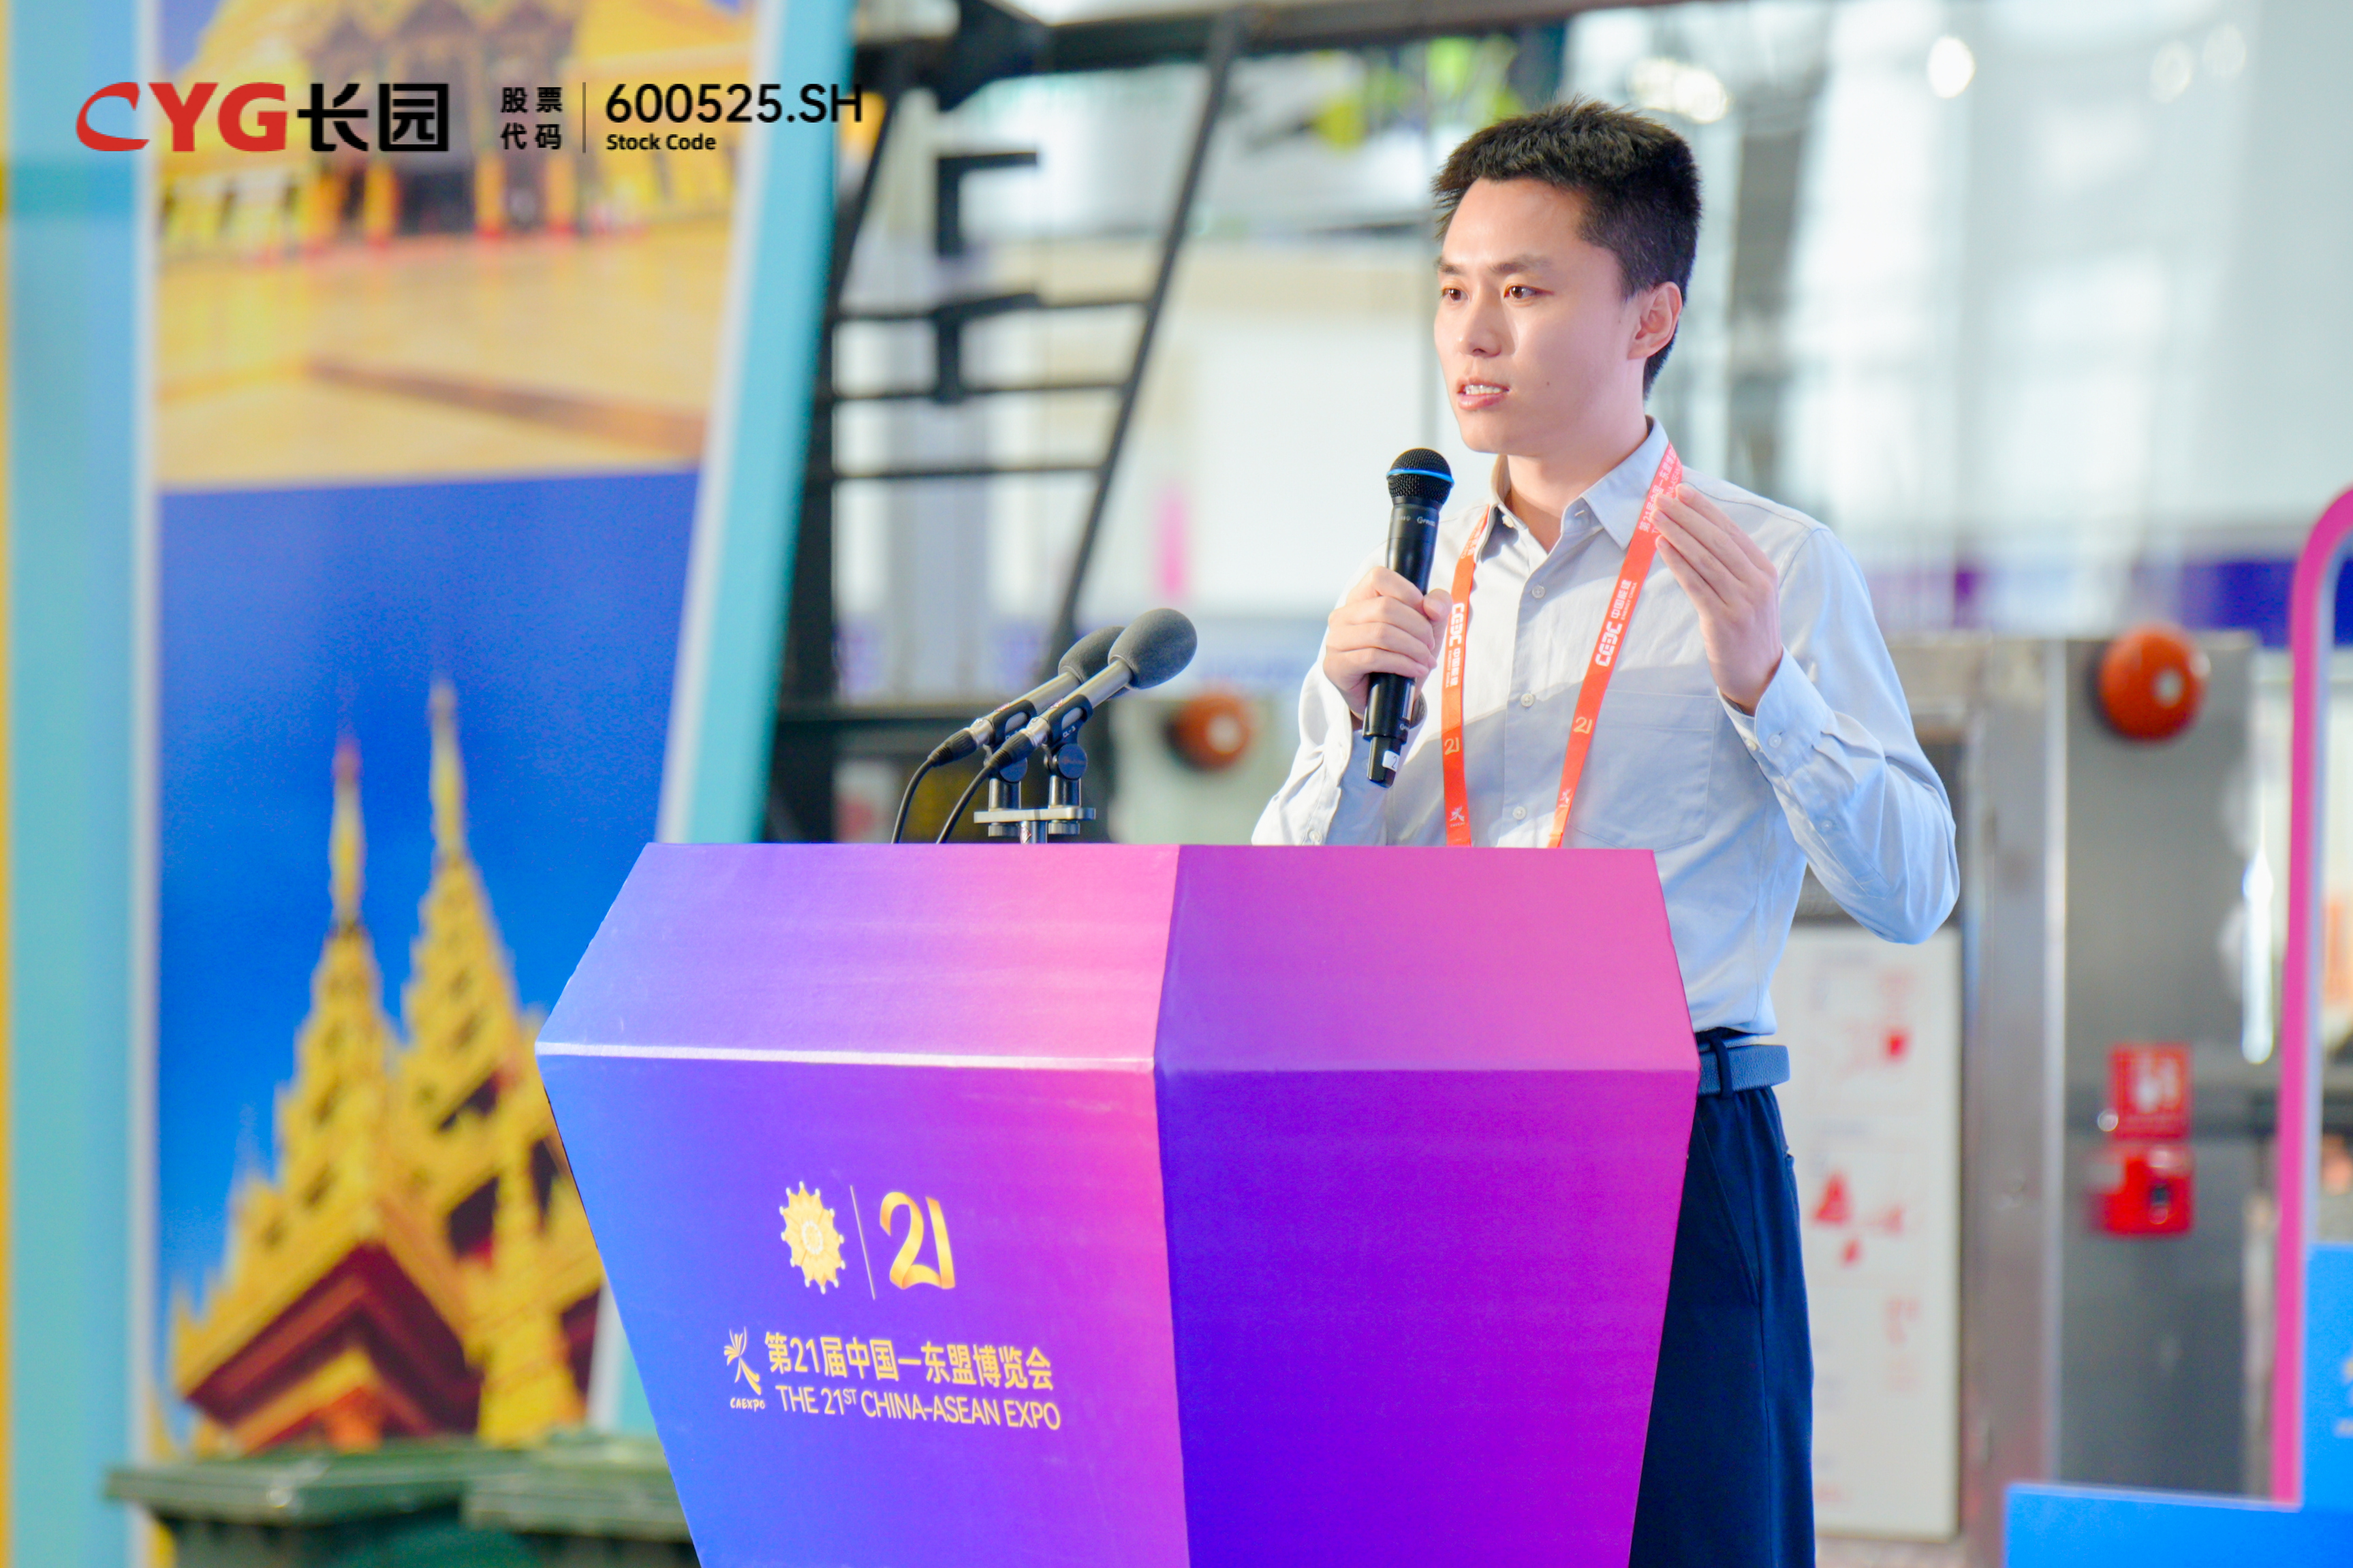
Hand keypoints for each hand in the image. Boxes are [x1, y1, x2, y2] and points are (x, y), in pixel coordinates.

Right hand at [1322, 566, 1451, 718]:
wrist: (1388, 698)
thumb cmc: (1404, 654)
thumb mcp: (1429, 626)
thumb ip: (1438, 606)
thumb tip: (1432, 606)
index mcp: (1361, 597)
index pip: (1379, 577)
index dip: (1408, 592)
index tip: (1427, 614)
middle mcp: (1343, 615)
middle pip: (1385, 608)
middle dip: (1417, 627)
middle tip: (1430, 645)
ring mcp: (1335, 640)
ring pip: (1380, 633)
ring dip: (1412, 648)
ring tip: (1426, 660)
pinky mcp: (1335, 665)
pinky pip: (1372, 657)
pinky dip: (1402, 664)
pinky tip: (1416, 671)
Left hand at [1654, 483, 1782, 711]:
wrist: (1759, 675)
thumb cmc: (1746, 631)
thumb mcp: (1749, 594)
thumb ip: (1732, 567)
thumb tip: (1697, 533)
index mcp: (1764, 571)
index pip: (1731, 531)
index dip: (1705, 509)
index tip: (1682, 491)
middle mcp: (1757, 582)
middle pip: (1716, 540)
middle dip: (1687, 516)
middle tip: (1661, 499)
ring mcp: (1742, 602)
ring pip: (1705, 558)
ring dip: (1677, 534)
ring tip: (1655, 518)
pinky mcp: (1723, 620)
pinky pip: (1696, 584)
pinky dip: (1677, 562)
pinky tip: (1661, 546)